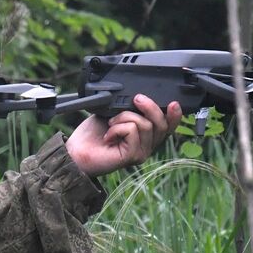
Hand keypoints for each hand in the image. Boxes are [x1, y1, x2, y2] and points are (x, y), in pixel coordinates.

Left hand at [65, 94, 182, 177]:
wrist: (76, 150)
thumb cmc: (93, 133)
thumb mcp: (115, 113)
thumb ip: (130, 107)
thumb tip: (141, 96)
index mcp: (146, 135)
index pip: (168, 126)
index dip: (175, 115)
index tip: (173, 102)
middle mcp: (147, 145)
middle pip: (162, 123)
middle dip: (150, 106)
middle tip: (136, 99)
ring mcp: (141, 152)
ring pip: (146, 125)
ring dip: (125, 117)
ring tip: (111, 123)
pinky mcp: (133, 156)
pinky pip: (133, 131)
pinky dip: (118, 127)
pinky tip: (108, 135)